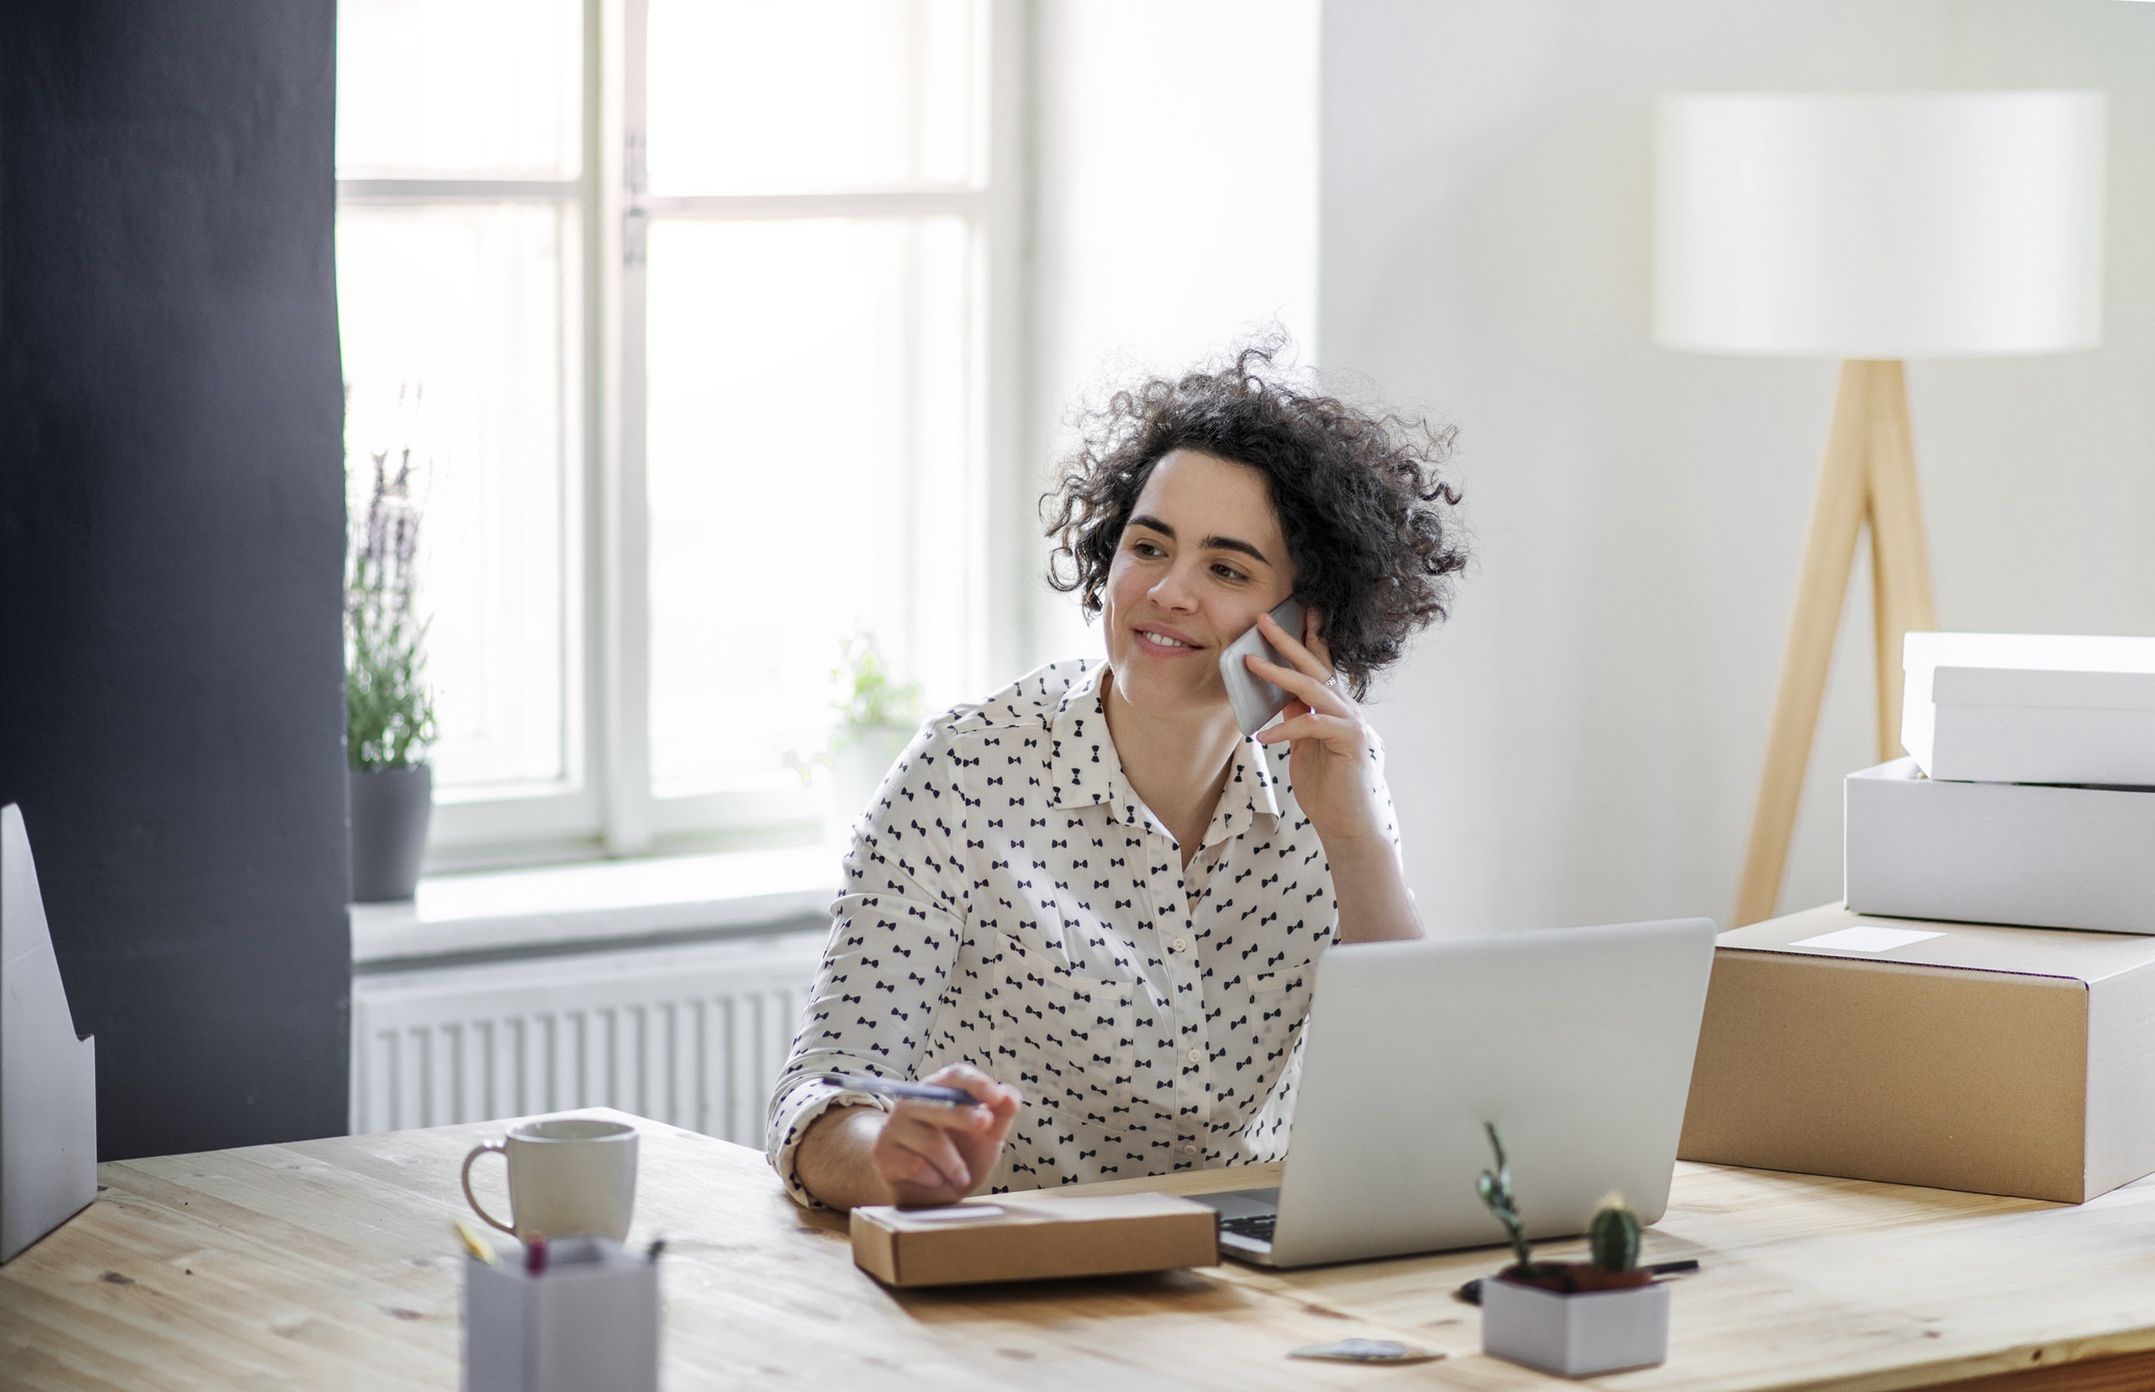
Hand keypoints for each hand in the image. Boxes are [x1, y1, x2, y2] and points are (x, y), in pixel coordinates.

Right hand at [870, 1063, 1022, 1205]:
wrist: (924, 1193)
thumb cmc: (958, 1156)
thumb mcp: (987, 1138)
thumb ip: (1000, 1116)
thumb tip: (1010, 1095)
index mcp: (938, 1091)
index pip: (954, 1076)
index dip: (976, 1083)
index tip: (996, 1098)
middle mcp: (912, 1103)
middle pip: (937, 1103)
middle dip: (964, 1115)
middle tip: (986, 1126)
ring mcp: (893, 1127)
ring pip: (930, 1141)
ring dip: (954, 1165)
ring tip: (963, 1178)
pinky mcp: (883, 1153)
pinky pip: (914, 1164)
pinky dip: (934, 1177)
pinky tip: (936, 1180)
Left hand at [1244, 609, 1389, 851]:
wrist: (1349, 826)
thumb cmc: (1327, 789)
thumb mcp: (1304, 748)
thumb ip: (1297, 720)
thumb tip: (1281, 696)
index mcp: (1335, 708)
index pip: (1319, 666)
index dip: (1306, 638)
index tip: (1292, 611)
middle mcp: (1347, 709)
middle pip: (1316, 667)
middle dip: (1289, 641)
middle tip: (1263, 620)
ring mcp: (1352, 724)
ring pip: (1315, 689)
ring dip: (1280, 674)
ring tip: (1252, 662)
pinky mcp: (1351, 743)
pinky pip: (1313, 727)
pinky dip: (1287, 728)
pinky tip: (1265, 735)